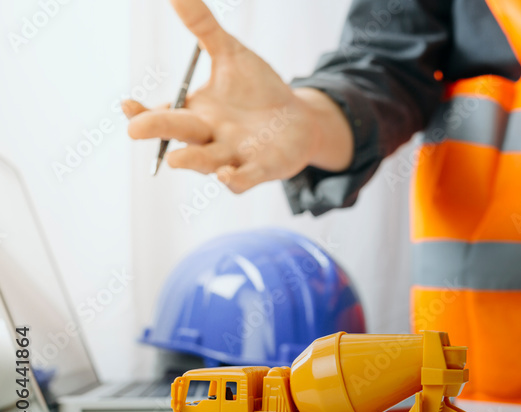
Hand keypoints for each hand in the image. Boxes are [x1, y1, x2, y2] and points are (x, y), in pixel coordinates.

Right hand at [123, 0, 352, 191]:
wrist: (299, 118)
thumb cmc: (259, 90)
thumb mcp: (231, 55)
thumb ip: (204, 28)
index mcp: (194, 113)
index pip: (160, 115)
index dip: (142, 113)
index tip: (127, 104)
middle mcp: (208, 139)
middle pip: (178, 136)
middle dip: (157, 131)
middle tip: (135, 130)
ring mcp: (233, 157)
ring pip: (206, 163)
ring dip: (192, 162)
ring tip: (176, 160)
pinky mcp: (261, 169)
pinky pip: (243, 179)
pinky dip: (235, 180)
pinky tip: (227, 175)